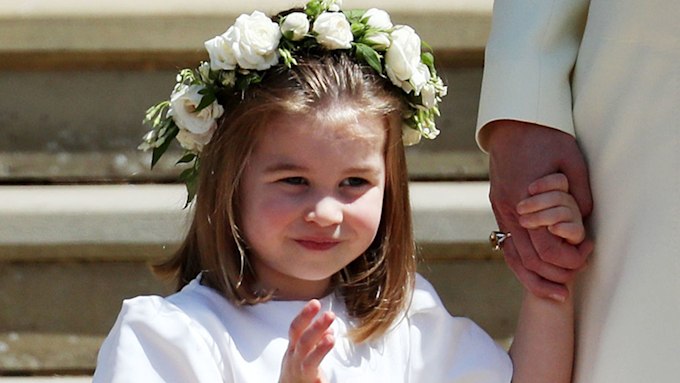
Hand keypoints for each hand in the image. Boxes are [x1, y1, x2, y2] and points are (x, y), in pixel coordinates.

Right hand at [280, 300, 334, 382]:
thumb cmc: (297, 367)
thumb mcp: (303, 350)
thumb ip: (315, 339)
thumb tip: (329, 330)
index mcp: (293, 347)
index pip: (296, 328)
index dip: (305, 315)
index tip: (315, 302)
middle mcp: (294, 359)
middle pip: (303, 341)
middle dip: (316, 327)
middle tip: (330, 314)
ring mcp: (300, 373)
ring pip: (308, 361)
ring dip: (320, 349)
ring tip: (331, 339)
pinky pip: (313, 382)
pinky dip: (319, 379)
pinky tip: (324, 377)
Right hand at [485, 120, 592, 300]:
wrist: (511, 124)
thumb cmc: (544, 137)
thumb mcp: (572, 160)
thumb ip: (580, 193)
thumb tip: (584, 221)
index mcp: (526, 201)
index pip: (547, 248)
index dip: (570, 259)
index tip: (587, 254)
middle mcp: (509, 211)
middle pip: (530, 260)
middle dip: (555, 275)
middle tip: (577, 276)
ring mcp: (500, 211)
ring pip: (514, 258)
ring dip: (534, 279)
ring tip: (554, 293)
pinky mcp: (498, 209)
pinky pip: (507, 246)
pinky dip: (520, 265)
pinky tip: (533, 274)